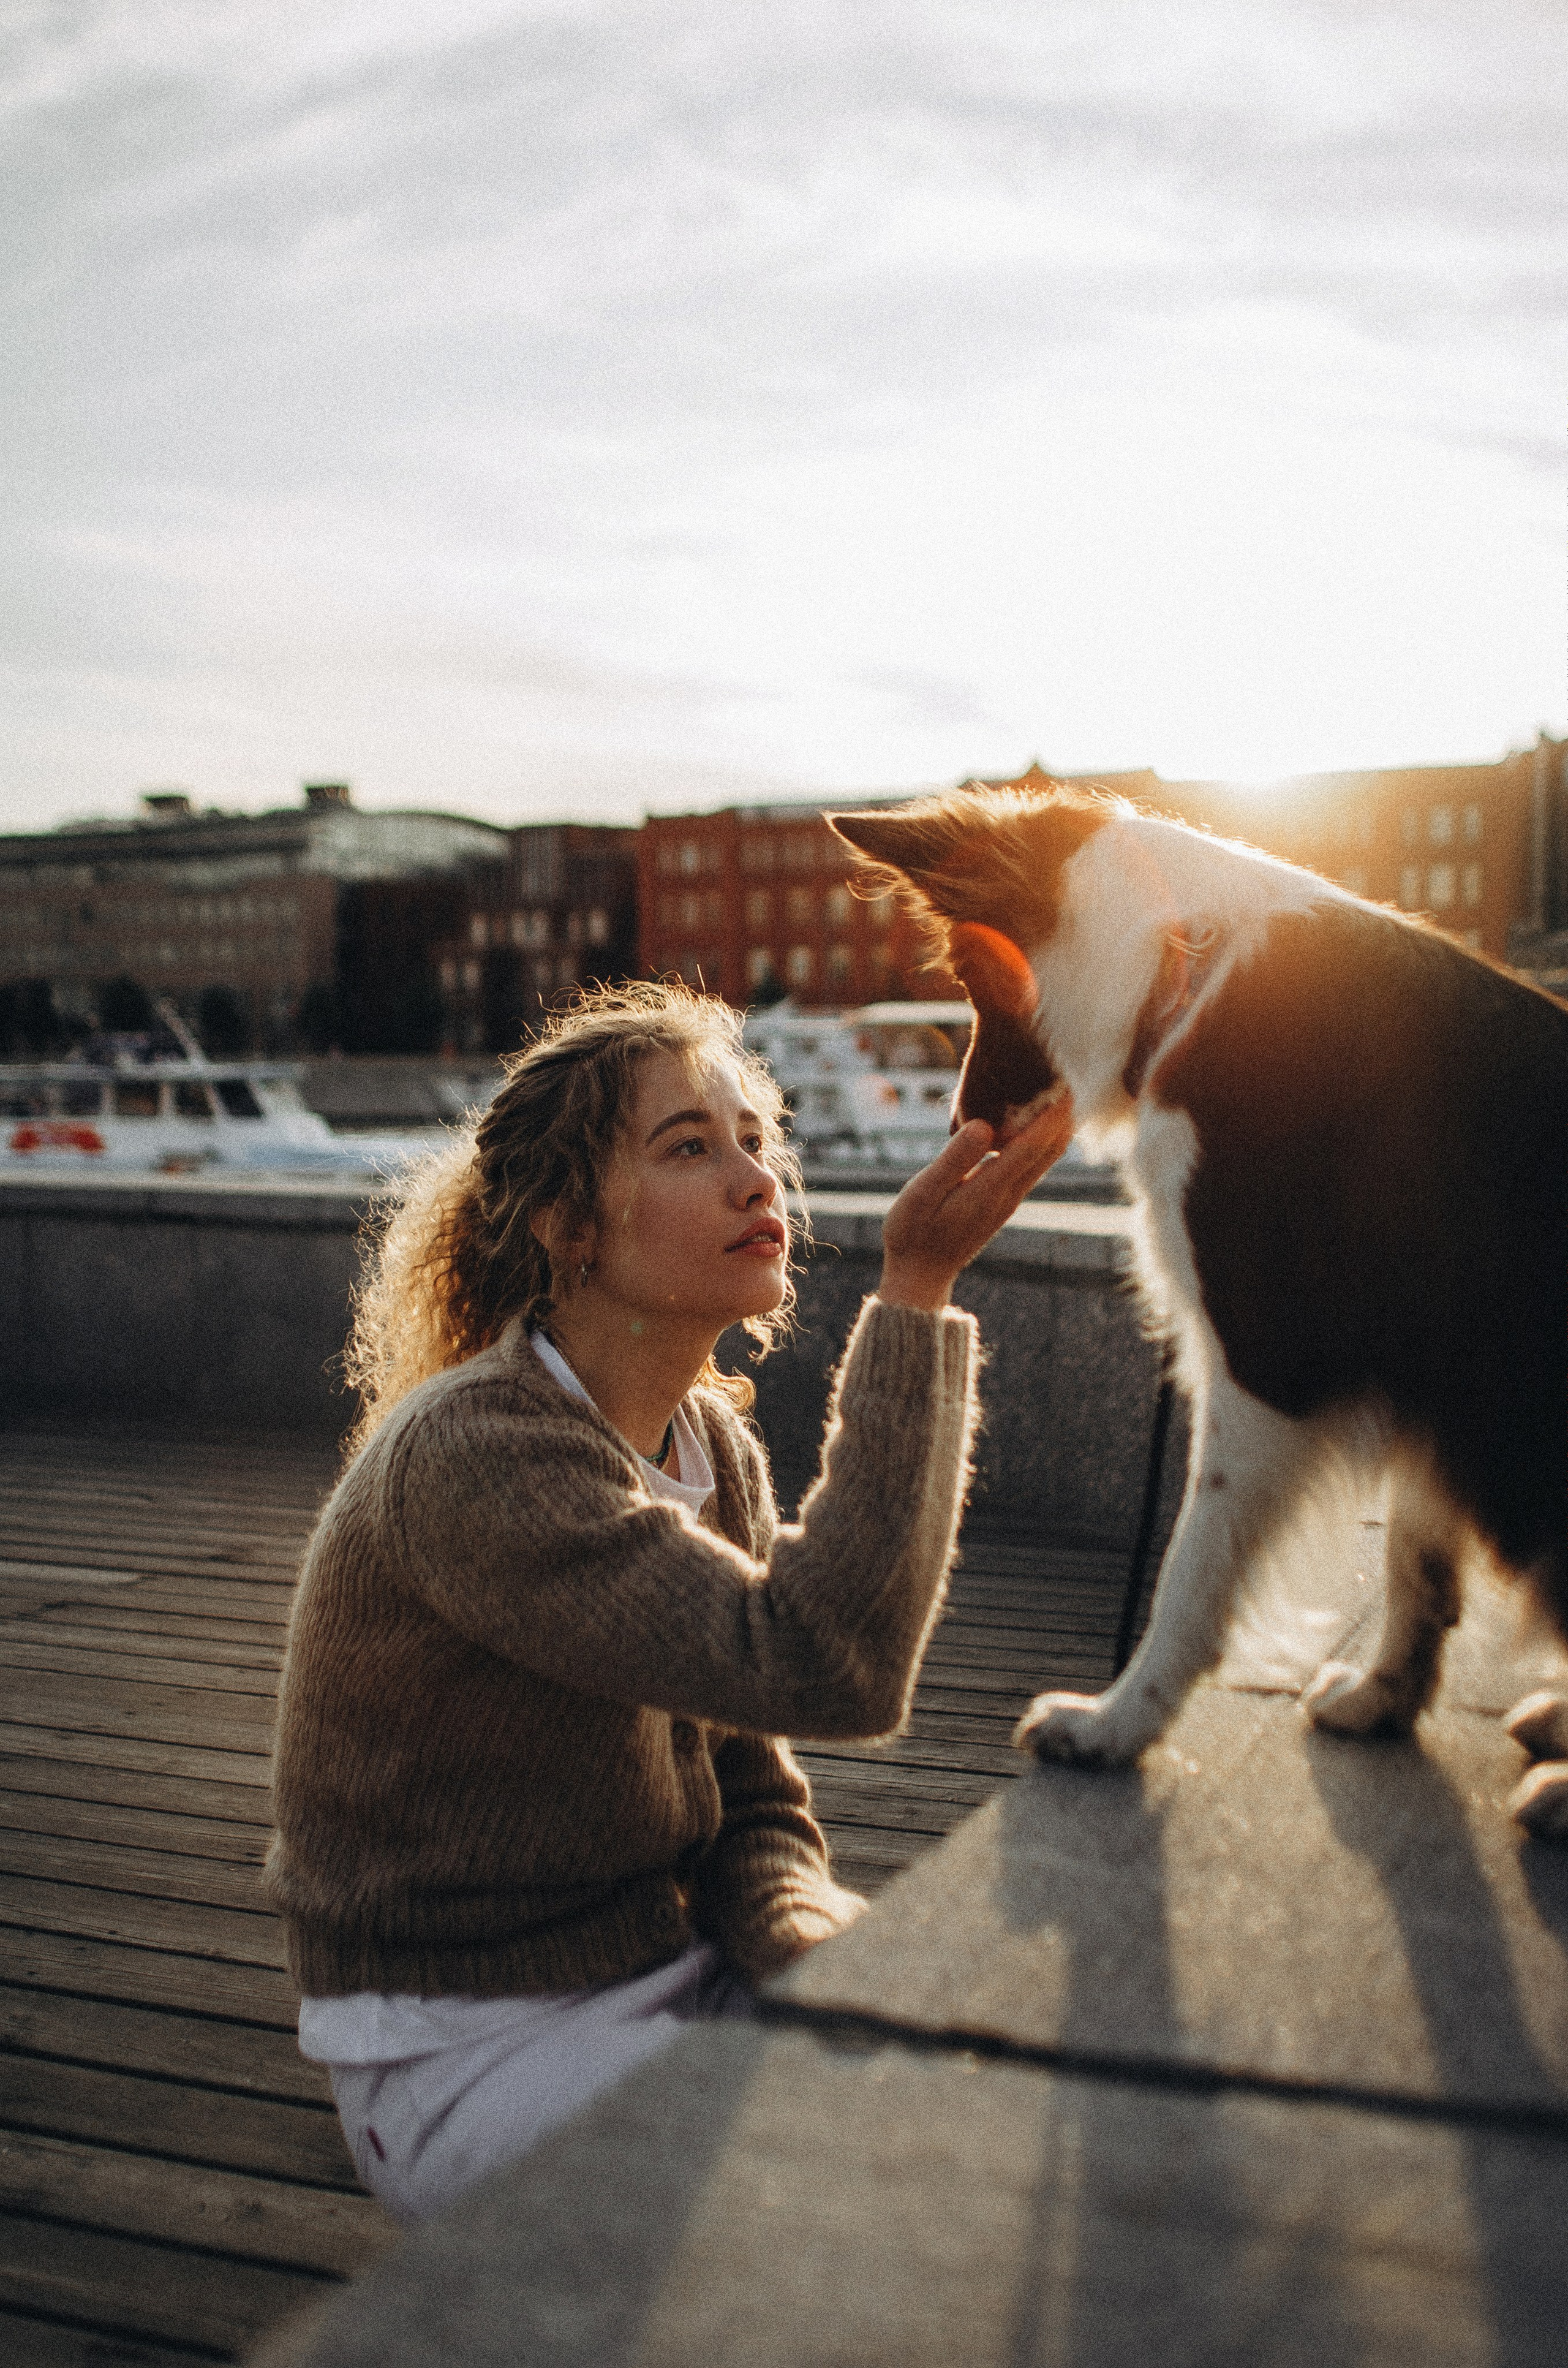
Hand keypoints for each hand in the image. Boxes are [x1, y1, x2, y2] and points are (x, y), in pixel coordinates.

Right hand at [877, 1098, 1074, 1310]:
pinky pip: (1029, 1169)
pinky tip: (1037, 1129)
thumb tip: (984, 1125)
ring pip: (1041, 1161)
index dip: (1051, 1116)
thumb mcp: (923, 1193)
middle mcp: (1007, 1195)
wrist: (919, 1276)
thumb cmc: (912, 1233)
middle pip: (1046, 1152)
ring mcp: (1007, 1202)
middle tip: (1073, 1083)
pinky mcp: (1001, 1204)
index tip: (1068, 1088)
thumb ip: (954, 1159)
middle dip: (1061, 1119)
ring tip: (1062, 1098)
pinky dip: (1039, 1145)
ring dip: (1054, 1131)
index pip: (1031, 1146)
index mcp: (989, 1189)